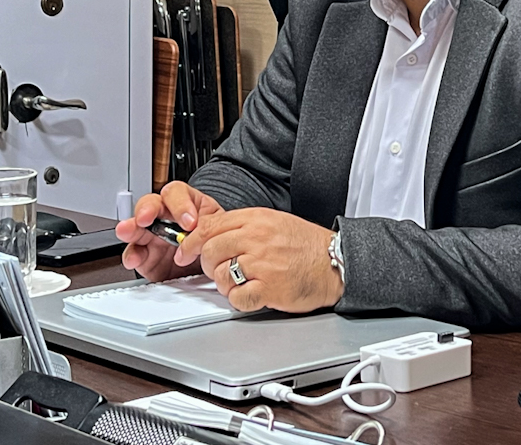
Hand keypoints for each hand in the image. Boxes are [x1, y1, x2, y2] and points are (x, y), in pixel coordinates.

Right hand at [115, 182, 223, 282]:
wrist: (213, 270)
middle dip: (146, 209)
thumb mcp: (217, 232)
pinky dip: (132, 255)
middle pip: (150, 204)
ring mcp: (154, 236)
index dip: (180, 204)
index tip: (190, 223)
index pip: (177, 193)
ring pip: (137, 226)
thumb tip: (200, 235)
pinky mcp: (146, 256)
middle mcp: (166, 218)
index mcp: (186, 205)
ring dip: (131, 228)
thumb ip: (207, 230)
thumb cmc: (214, 243)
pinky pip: (134, 253)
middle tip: (146, 218)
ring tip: (128, 231)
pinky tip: (134, 258)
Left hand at [176, 208, 342, 312]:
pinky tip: (251, 295)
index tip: (185, 252)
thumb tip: (208, 235)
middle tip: (219, 271)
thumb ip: (241, 226)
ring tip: (240, 283)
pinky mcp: (270, 288)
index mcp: (255, 219)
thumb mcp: (272, 222)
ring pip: (221, 275)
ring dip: (225, 284)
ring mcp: (263, 263)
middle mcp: (257, 238)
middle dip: (209, 265)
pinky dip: (239, 300)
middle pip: (210, 251)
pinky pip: (238, 298)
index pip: (208, 226)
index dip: (191, 242)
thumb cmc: (305, 245)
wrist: (334, 261)